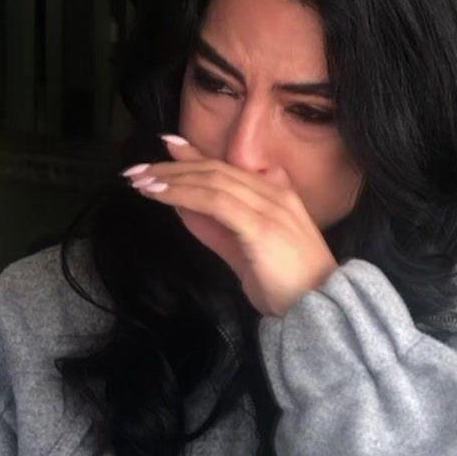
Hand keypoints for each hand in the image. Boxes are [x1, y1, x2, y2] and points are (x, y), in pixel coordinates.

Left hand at [124, 135, 338, 316]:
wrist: (319, 310)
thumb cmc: (285, 287)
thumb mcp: (244, 253)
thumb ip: (218, 229)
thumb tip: (184, 208)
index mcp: (278, 195)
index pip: (228, 168)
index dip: (194, 155)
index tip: (167, 145)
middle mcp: (275, 192)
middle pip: (216, 169)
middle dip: (173, 166)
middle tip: (137, 168)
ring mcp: (270, 206)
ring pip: (212, 180)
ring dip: (171, 178)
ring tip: (140, 180)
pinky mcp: (261, 225)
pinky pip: (215, 201)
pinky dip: (183, 194)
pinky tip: (159, 194)